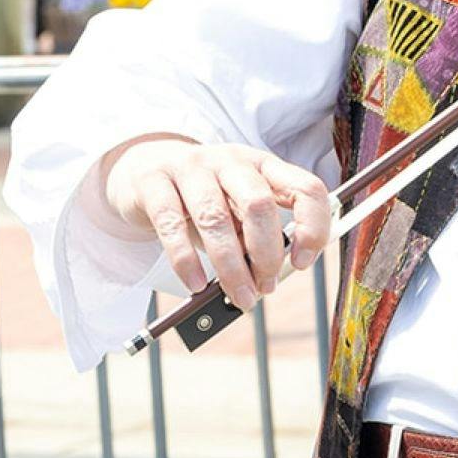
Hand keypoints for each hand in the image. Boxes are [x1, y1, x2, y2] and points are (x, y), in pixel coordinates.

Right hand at [100, 136, 331, 315]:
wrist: (144, 168)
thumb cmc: (203, 197)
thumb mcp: (237, 209)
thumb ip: (254, 236)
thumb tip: (265, 280)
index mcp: (264, 166)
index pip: (306, 188)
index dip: (312, 228)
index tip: (301, 262)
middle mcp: (230, 161)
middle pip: (259, 204)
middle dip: (266, 254)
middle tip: (264, 287)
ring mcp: (191, 168)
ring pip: (215, 218)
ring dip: (231, 267)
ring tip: (238, 295)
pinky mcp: (154, 182)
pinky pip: (172, 225)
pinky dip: (186, 260)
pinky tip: (195, 284)